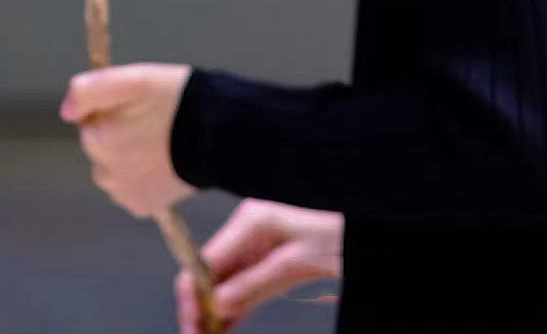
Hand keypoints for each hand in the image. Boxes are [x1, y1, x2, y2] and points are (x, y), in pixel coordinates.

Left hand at [59, 62, 194, 218]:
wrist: (220, 135)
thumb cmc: (176, 101)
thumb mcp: (132, 79)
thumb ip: (90, 91)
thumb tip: (66, 112)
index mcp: (100, 140)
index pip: (88, 122)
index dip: (110, 110)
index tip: (135, 105)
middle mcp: (107, 173)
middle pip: (100, 147)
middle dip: (117, 134)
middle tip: (150, 121)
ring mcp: (125, 193)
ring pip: (112, 169)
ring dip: (126, 157)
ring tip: (158, 142)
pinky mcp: (143, 206)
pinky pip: (128, 188)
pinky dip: (139, 177)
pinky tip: (161, 163)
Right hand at [175, 198, 342, 331]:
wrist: (354, 242)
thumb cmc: (333, 244)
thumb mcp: (292, 264)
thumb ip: (253, 283)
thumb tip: (218, 303)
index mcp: (249, 223)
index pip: (207, 256)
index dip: (193, 289)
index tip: (192, 318)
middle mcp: (245, 236)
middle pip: (208, 273)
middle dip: (198, 305)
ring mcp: (252, 254)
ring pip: (220, 287)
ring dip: (210, 313)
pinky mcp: (262, 271)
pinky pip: (239, 294)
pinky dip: (228, 314)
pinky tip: (219, 331)